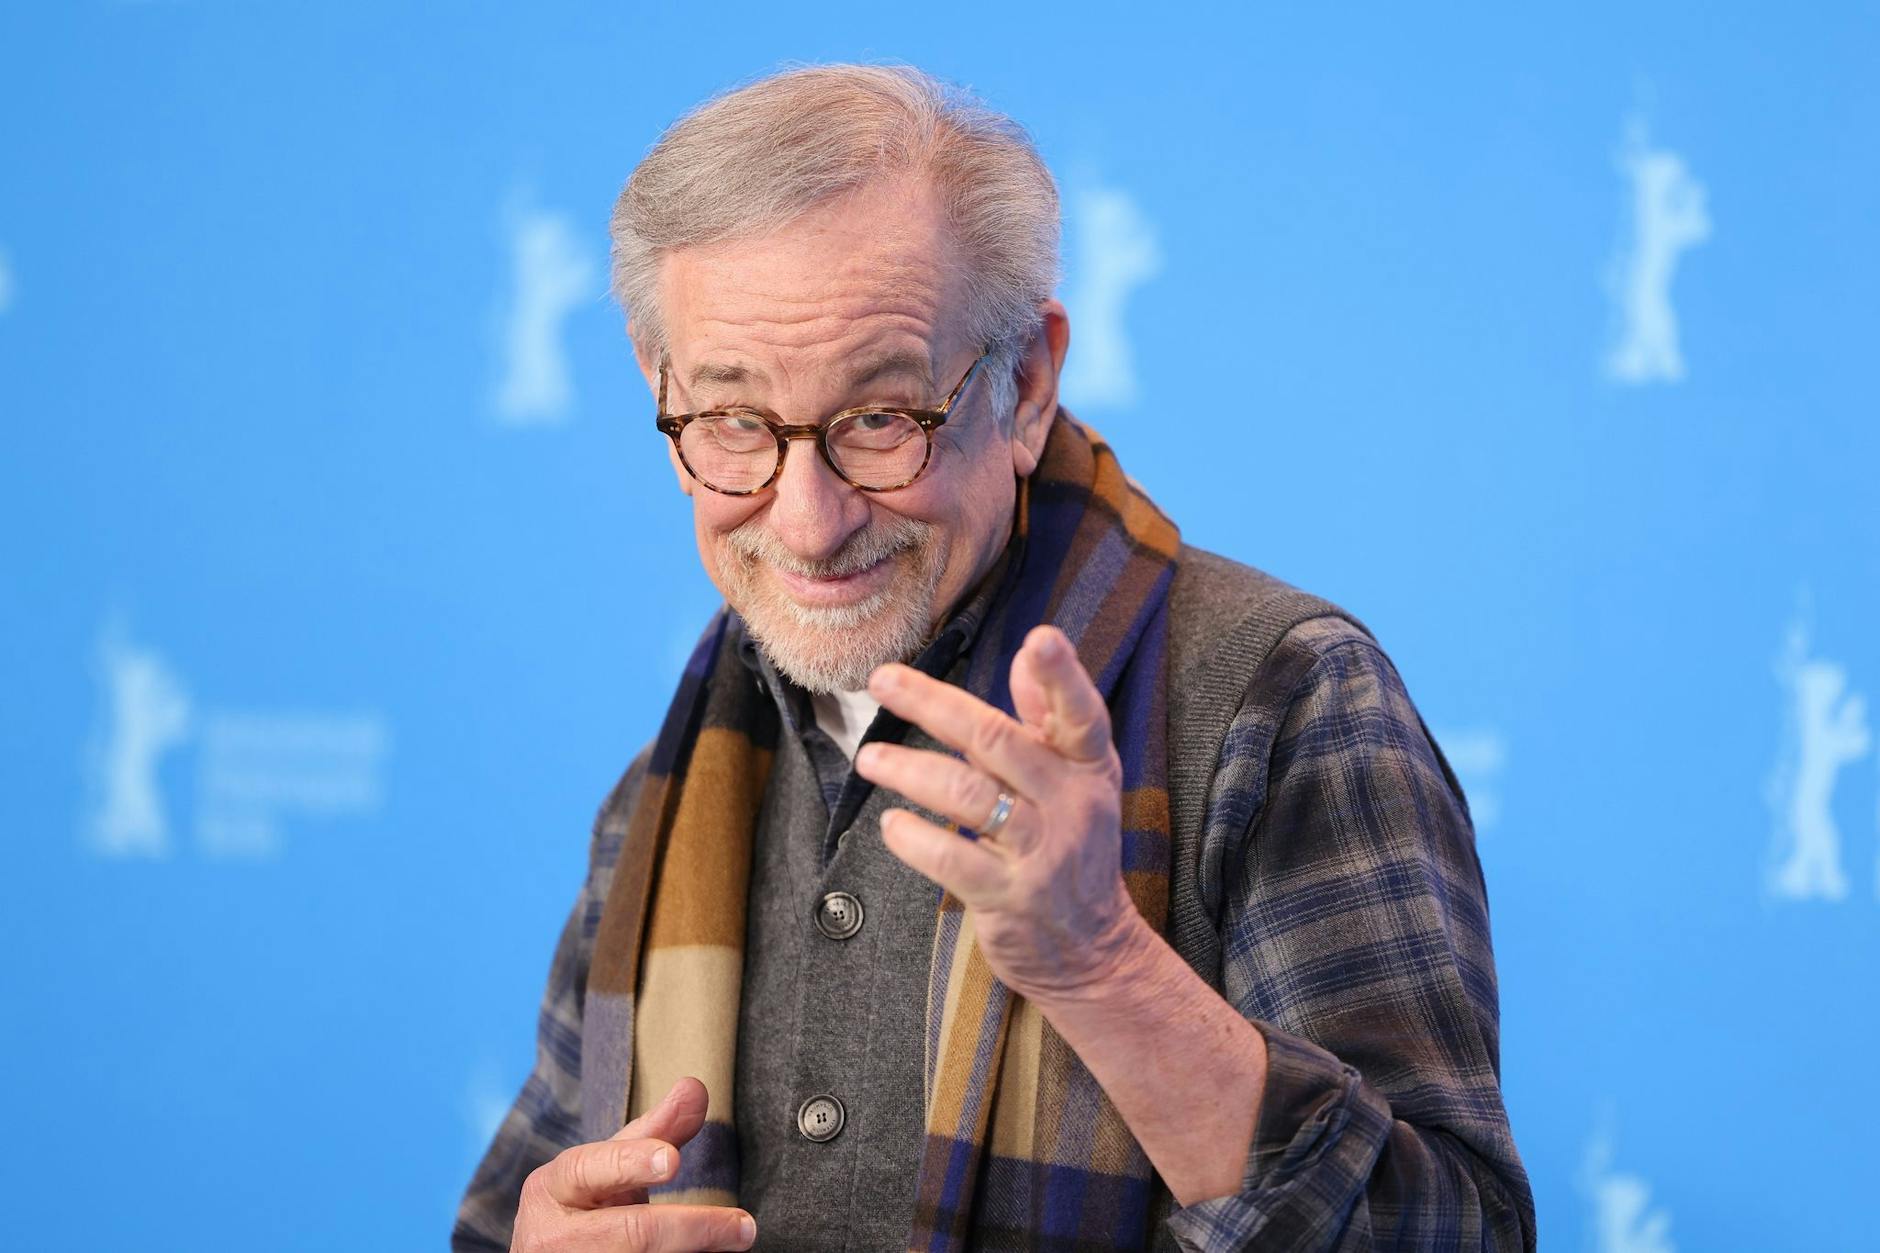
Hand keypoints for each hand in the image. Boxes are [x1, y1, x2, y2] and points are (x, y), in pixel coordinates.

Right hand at [511, 1077, 754, 1251]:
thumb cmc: (584, 1204)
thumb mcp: (609, 1168)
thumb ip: (655, 1131)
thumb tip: (695, 1086)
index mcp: (553, 1187)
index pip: (589, 1168)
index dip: (630, 1163)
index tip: (672, 1159)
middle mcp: (555, 1233)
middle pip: (631, 1232)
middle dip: (692, 1227)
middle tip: (743, 1227)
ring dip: (693, 1251)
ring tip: (736, 1245)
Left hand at [855, 624, 1150, 1004]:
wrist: (1094, 951)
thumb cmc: (1075, 852)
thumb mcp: (1079, 783)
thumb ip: (1047, 721)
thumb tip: (1021, 656)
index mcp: (1089, 768)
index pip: (1080, 714)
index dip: (1061, 676)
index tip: (1040, 639)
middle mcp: (1071, 804)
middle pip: (996, 740)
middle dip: (932, 704)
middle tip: (883, 681)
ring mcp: (1041, 853)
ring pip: (964, 796)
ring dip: (907, 770)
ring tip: (869, 760)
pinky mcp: (1007, 897)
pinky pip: (948, 856)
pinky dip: (911, 837)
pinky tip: (891, 826)